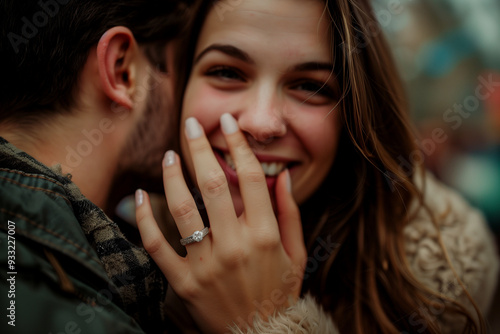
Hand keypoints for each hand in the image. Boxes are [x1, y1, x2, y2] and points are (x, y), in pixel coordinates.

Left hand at [136, 113, 306, 332]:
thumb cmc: (280, 292)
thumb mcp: (297, 254)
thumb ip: (291, 213)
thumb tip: (283, 175)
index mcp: (265, 235)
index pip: (250, 177)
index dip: (238, 144)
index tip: (228, 123)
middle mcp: (235, 245)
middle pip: (212, 184)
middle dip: (200, 147)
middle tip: (192, 125)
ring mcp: (207, 265)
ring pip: (181, 209)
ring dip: (172, 176)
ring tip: (170, 155)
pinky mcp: (184, 282)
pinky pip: (156, 246)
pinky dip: (144, 219)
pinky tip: (140, 196)